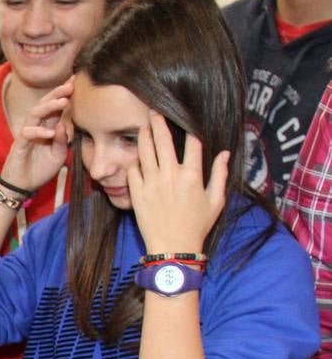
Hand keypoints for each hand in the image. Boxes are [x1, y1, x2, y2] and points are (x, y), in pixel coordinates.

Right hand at [1, 78, 73, 194]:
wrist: (23, 186)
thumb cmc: (41, 170)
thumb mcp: (58, 155)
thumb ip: (62, 140)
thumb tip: (64, 124)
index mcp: (48, 127)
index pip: (56, 107)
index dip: (64, 94)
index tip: (76, 82)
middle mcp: (37, 127)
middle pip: (45, 104)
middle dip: (57, 93)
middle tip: (71, 84)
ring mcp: (27, 134)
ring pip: (35, 113)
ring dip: (49, 106)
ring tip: (64, 101)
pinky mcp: (19, 145)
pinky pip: (27, 133)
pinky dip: (39, 131)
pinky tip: (51, 132)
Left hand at [127, 111, 228, 254]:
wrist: (173, 248)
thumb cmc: (197, 226)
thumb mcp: (216, 200)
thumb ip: (220, 175)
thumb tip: (225, 153)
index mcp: (193, 175)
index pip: (193, 143)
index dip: (189, 129)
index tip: (185, 119)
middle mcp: (171, 175)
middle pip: (163, 140)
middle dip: (159, 122)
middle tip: (155, 111)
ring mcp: (152, 183)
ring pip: (145, 151)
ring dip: (143, 136)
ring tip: (143, 126)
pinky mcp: (137, 193)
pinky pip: (133, 170)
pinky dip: (134, 162)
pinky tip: (137, 156)